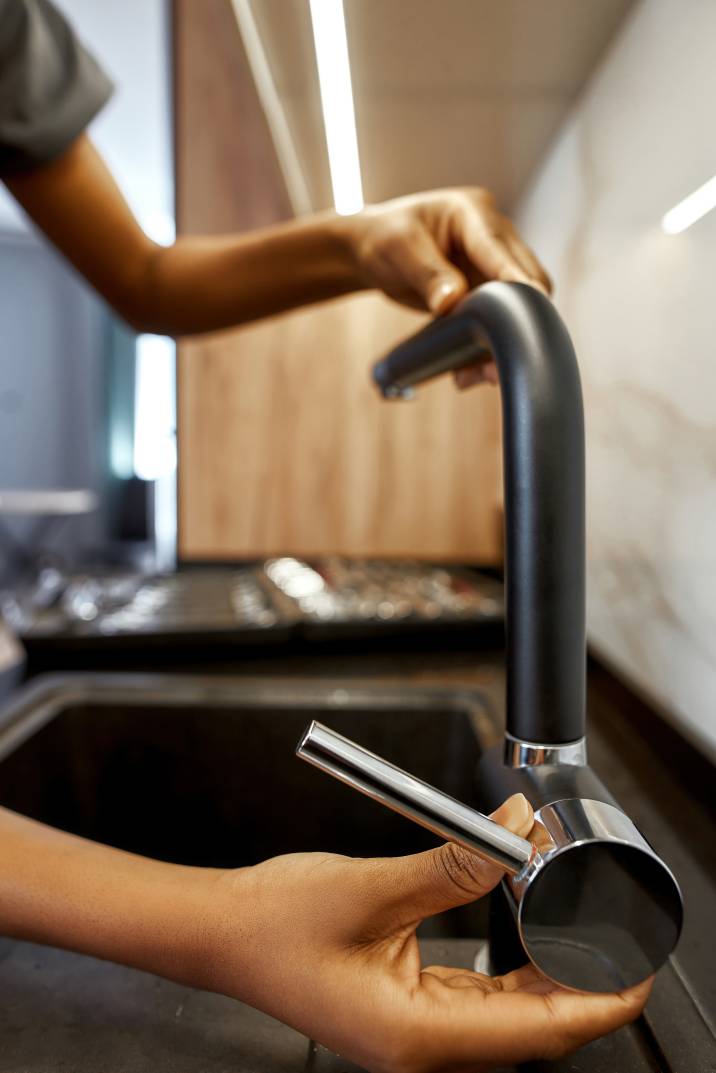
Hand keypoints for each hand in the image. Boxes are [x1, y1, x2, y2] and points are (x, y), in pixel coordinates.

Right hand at [199, 794, 650, 1072]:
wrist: (222, 931)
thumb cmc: (276, 922)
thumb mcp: (371, 887)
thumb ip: (452, 865)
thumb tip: (515, 835)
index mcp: (415, 1035)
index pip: (539, 1028)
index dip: (598, 1001)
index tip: (637, 970)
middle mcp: (419, 1047)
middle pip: (532, 1027)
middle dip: (584, 984)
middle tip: (620, 935)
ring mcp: (411, 1034)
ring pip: (509, 1016)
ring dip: (550, 975)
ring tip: (582, 928)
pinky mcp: (403, 1009)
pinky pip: (479, 1000)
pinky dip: (512, 970)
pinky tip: (527, 935)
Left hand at [343, 188, 552, 388]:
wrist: (372, 250)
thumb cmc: (383, 238)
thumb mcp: (399, 250)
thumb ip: (428, 274)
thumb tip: (452, 302)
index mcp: (473, 213)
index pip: (500, 250)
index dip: (518, 279)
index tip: (531, 304)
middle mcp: (493, 236)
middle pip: (526, 279)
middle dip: (516, 321)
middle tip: (495, 361)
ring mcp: (493, 265)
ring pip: (519, 304)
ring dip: (503, 339)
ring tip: (479, 375)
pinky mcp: (487, 290)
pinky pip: (500, 319)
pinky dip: (488, 345)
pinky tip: (470, 369)